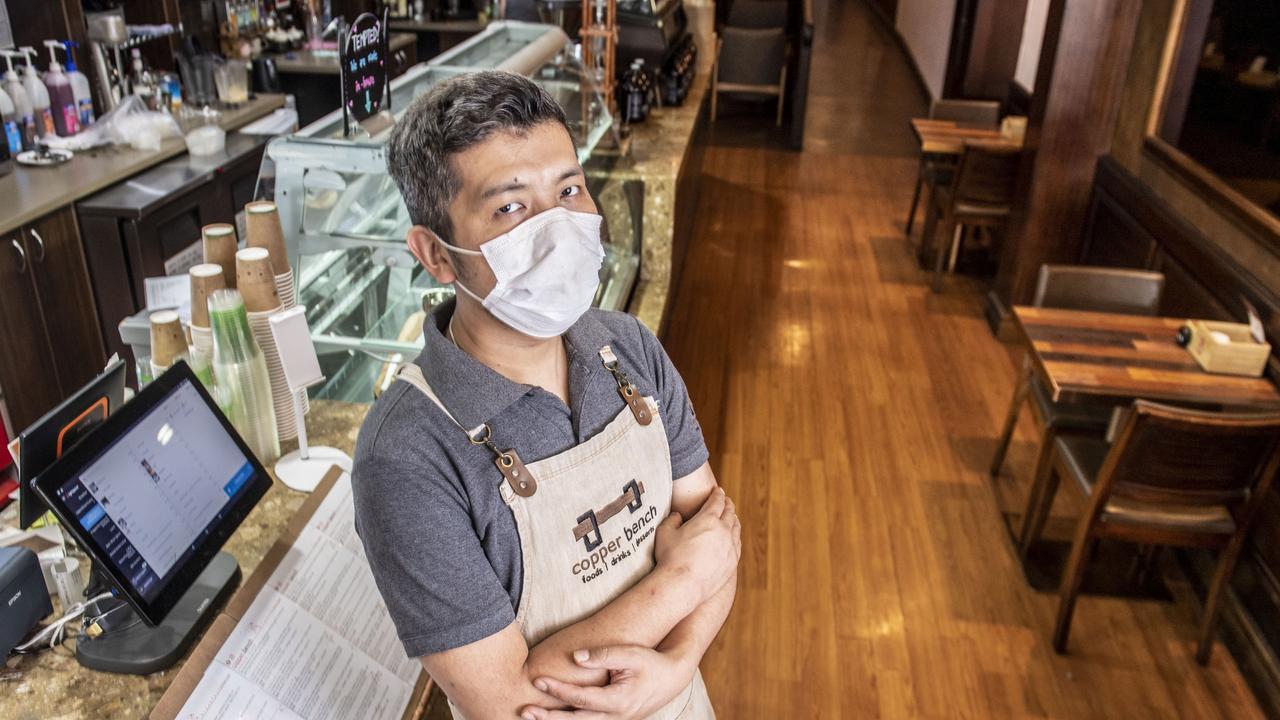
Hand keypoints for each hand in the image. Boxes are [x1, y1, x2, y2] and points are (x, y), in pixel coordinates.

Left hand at [520, 645, 693, 719]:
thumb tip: (575, 657)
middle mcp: (616, 717)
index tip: (538, 680)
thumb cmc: (650, 662)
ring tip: (532, 717)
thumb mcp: (630, 653)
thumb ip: (603, 655)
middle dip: (549, 717)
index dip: (558, 690)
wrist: (671, 678)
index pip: (580, 698)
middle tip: (525, 711)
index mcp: (618, 700)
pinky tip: (552, 718)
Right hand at [655, 487, 740, 601]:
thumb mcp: (664, 533)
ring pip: (736, 527)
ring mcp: (730, 546)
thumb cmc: (670, 558)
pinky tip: (732, 537)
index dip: (718, 494)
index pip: (717, 501)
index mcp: (708, 518)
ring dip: (734, 519)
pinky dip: (735, 536)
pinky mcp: (733, 561)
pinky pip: (737, 543)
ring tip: (731, 517)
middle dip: (728, 504)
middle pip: (730, 512)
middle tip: (726, 501)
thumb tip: (677, 516)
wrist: (682, 585)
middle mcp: (723, 530)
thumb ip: (671, 520)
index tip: (718, 491)